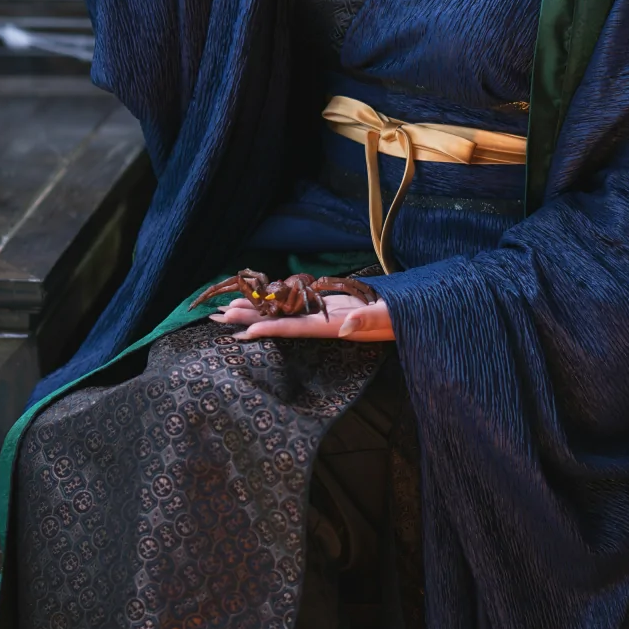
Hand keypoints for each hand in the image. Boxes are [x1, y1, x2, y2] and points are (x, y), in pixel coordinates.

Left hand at [214, 292, 394, 342]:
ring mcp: (324, 314)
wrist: (412, 313)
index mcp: (334, 326)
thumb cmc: (403, 316)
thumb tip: (345, 326)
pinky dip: (277, 299)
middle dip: (249, 319)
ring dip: (256, 310)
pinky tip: (260, 296)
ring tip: (227, 308)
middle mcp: (323, 322)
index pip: (296, 329)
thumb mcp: (389, 319)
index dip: (270, 329)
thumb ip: (368, 321)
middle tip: (217, 317)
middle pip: (280, 321)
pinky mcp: (328, 304)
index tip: (243, 331)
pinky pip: (297, 302)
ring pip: (284, 312)